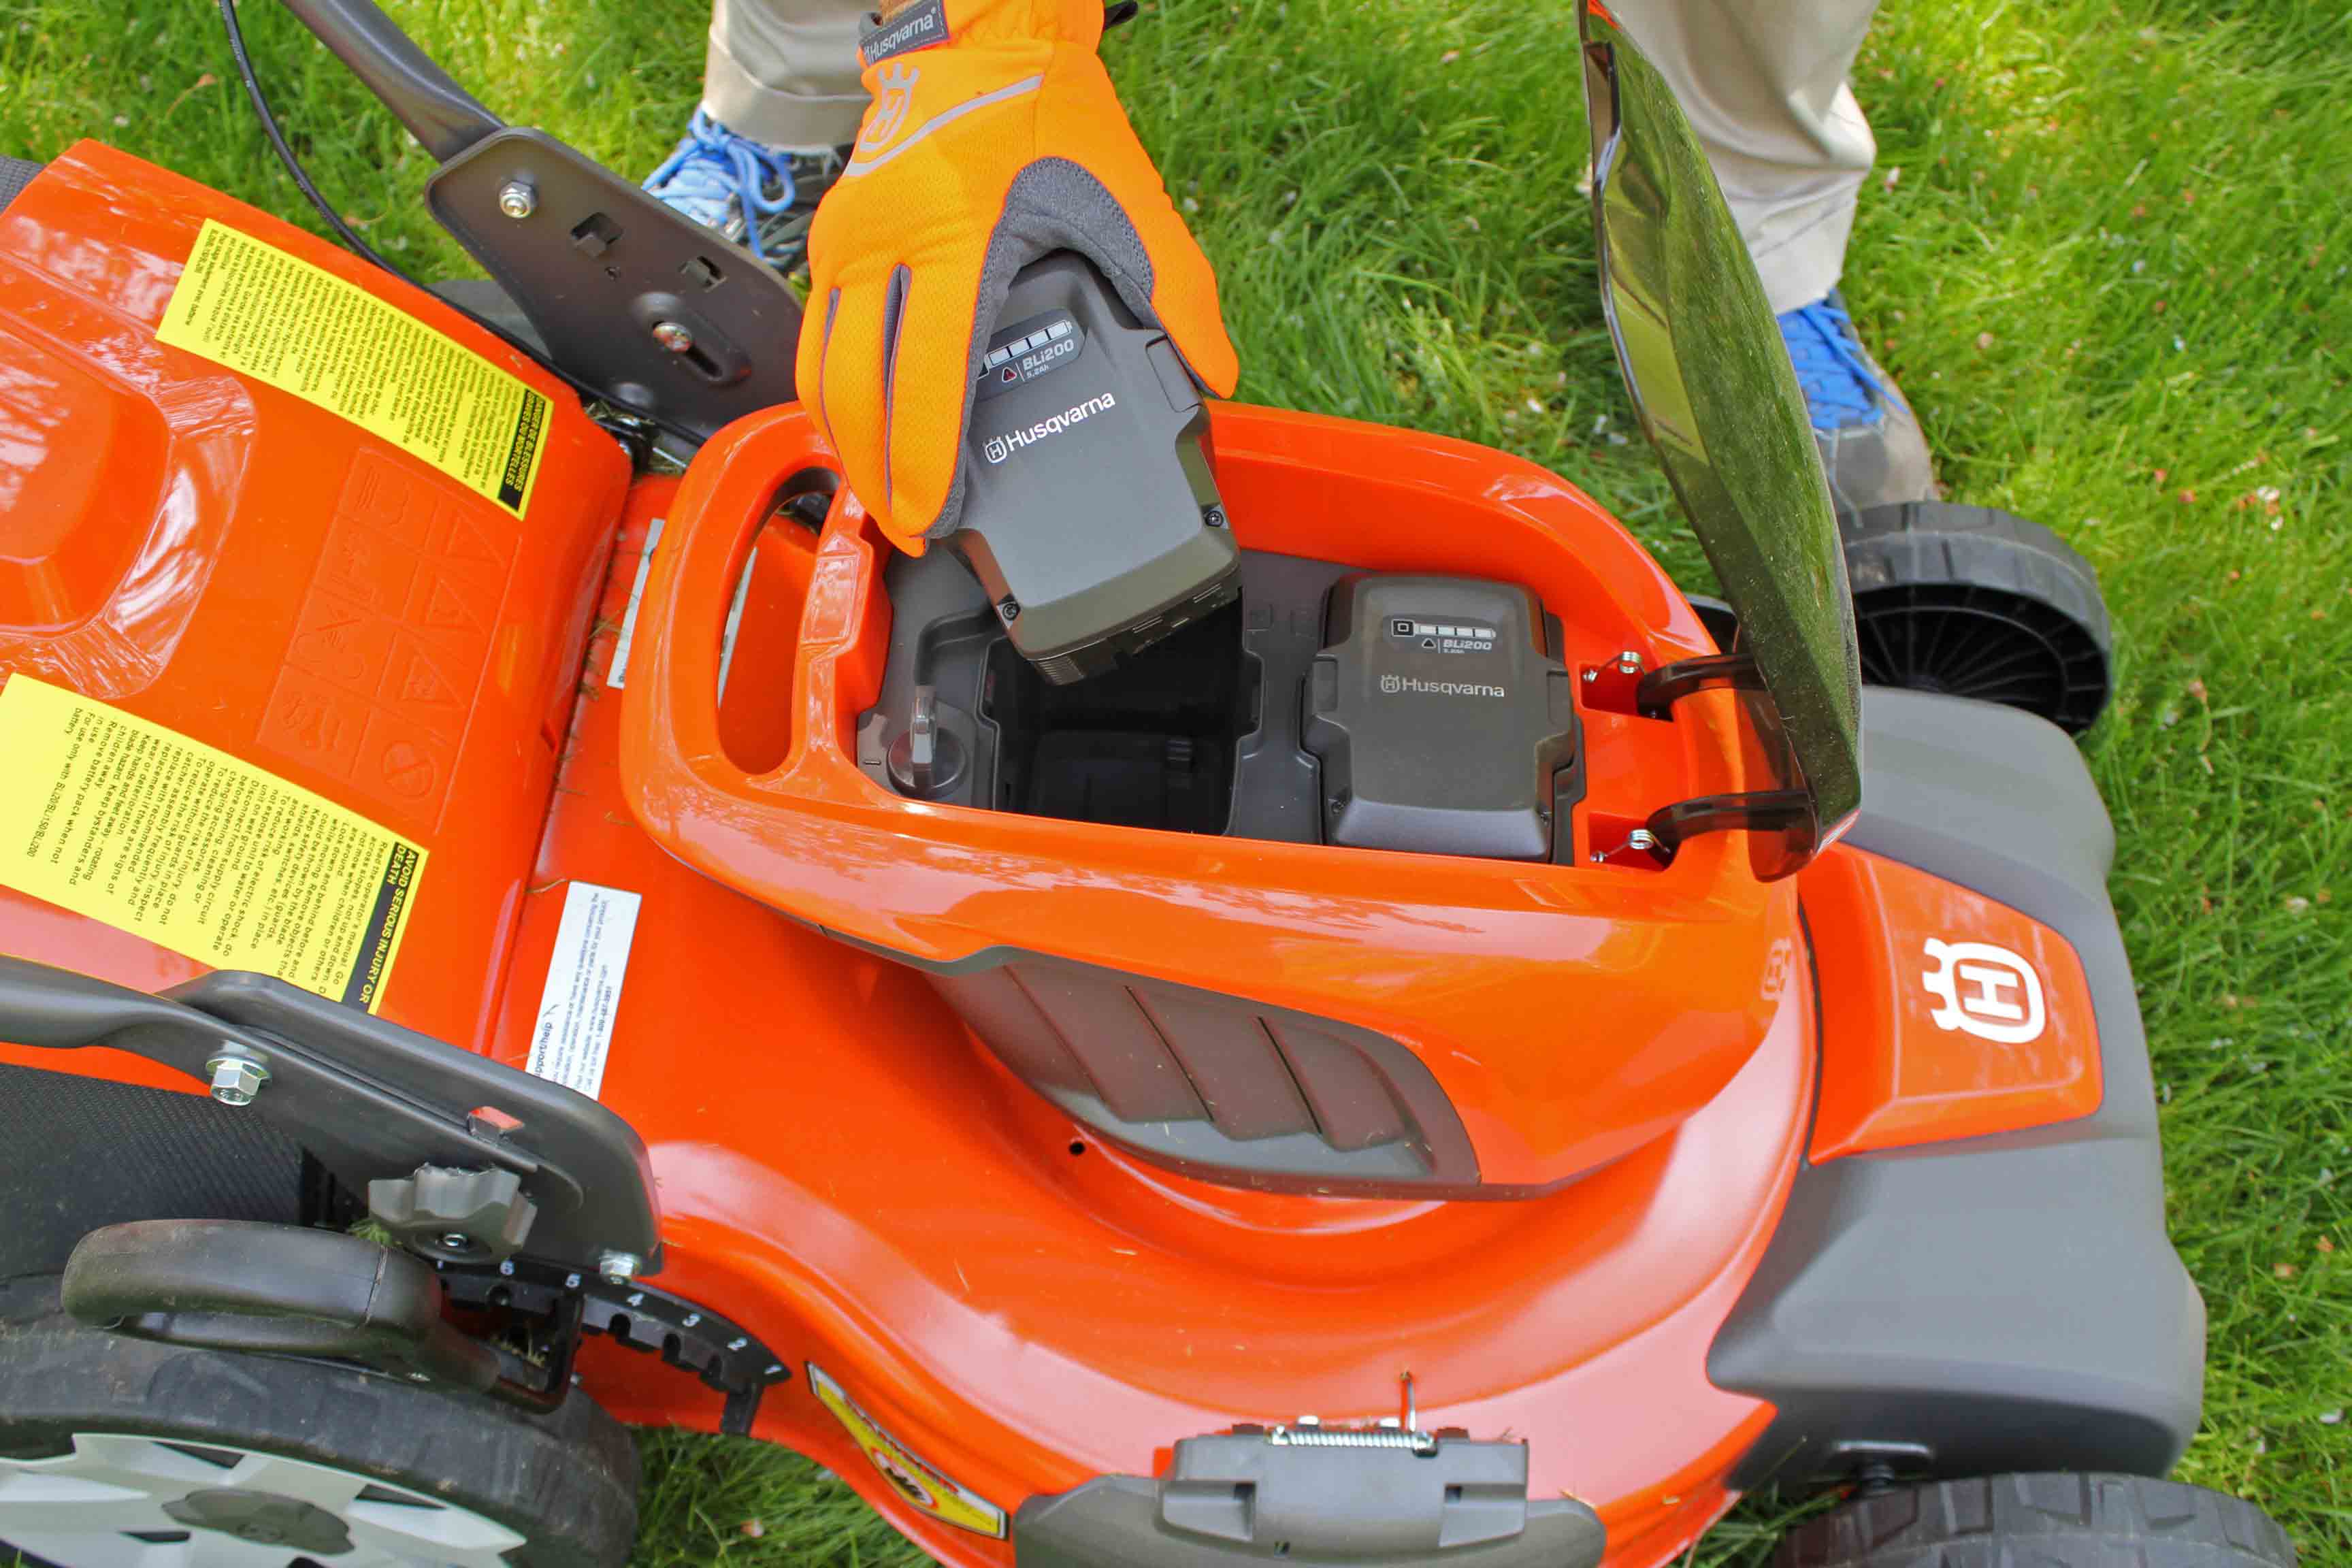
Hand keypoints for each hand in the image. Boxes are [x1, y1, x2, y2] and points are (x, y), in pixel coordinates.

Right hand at [796, 0, 1237, 550]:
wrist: (981, 38)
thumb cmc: (1047, 113)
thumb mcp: (1126, 196)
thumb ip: (1175, 290)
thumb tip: (1213, 376)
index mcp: (958, 240)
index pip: (931, 380)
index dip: (930, 463)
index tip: (938, 518)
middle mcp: (886, 244)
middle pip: (860, 394)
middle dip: (881, 478)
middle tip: (914, 531)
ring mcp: (847, 241)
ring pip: (824, 373)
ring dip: (848, 447)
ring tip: (886, 499)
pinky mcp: (831, 240)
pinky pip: (816, 338)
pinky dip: (831, 397)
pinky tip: (859, 433)